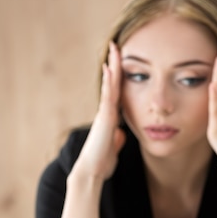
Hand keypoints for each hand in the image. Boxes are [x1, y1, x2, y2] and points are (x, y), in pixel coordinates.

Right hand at [71, 42, 125, 181]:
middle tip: (118, 46)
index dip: (120, 78)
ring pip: (109, 85)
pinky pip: (108, 96)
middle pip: (112, 84)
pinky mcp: (104, 117)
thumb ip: (117, 139)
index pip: (117, 93)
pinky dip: (109, 82)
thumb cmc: (102, 162)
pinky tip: (110, 68)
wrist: (92, 171)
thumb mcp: (114, 147)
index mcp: (111, 118)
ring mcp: (105, 113)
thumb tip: (122, 134)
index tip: (124, 63)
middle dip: (115, 65)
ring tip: (115, 49)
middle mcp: (106, 112)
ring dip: (112, 67)